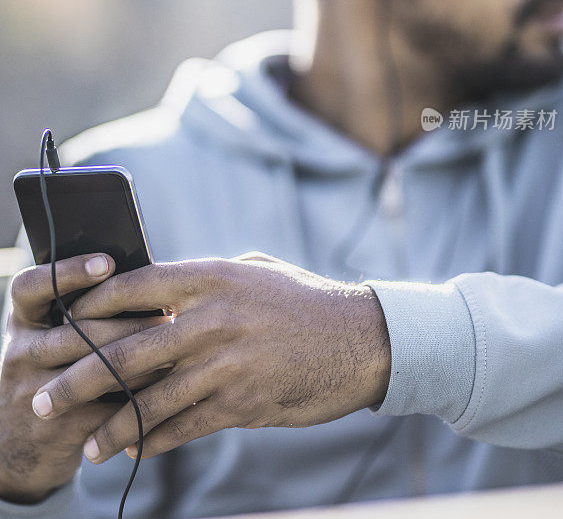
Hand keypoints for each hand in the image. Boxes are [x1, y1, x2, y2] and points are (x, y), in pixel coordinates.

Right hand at [0, 254, 169, 503]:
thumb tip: (147, 280)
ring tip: (176, 351)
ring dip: (143, 360)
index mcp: (23, 321)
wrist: (21, 450)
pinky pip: (108, 408)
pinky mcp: (56, 429)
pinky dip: (141, 398)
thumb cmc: (55, 372)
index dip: (67, 272)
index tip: (108, 262)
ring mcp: (33, 392)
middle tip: (171, 316)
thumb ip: (83, 311)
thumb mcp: (50, 338)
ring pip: (98, 369)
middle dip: (130, 323)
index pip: (31, 286)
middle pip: (79, 329)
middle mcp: (20, 352)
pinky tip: (167, 391)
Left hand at [33, 253, 390, 463]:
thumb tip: (159, 292)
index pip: (135, 286)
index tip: (67, 322)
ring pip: (151, 399)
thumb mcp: (253, 270)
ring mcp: (227, 362)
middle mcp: (213, 317)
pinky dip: (154, 440)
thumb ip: (205, 279)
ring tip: (85, 444)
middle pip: (128, 350)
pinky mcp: (243, 402)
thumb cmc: (303, 299)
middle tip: (45, 397)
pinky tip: (133, 449)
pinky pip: (185, 426)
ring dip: (111, 425)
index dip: (93, 304)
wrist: (360, 338)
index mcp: (213, 276)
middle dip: (79, 378)